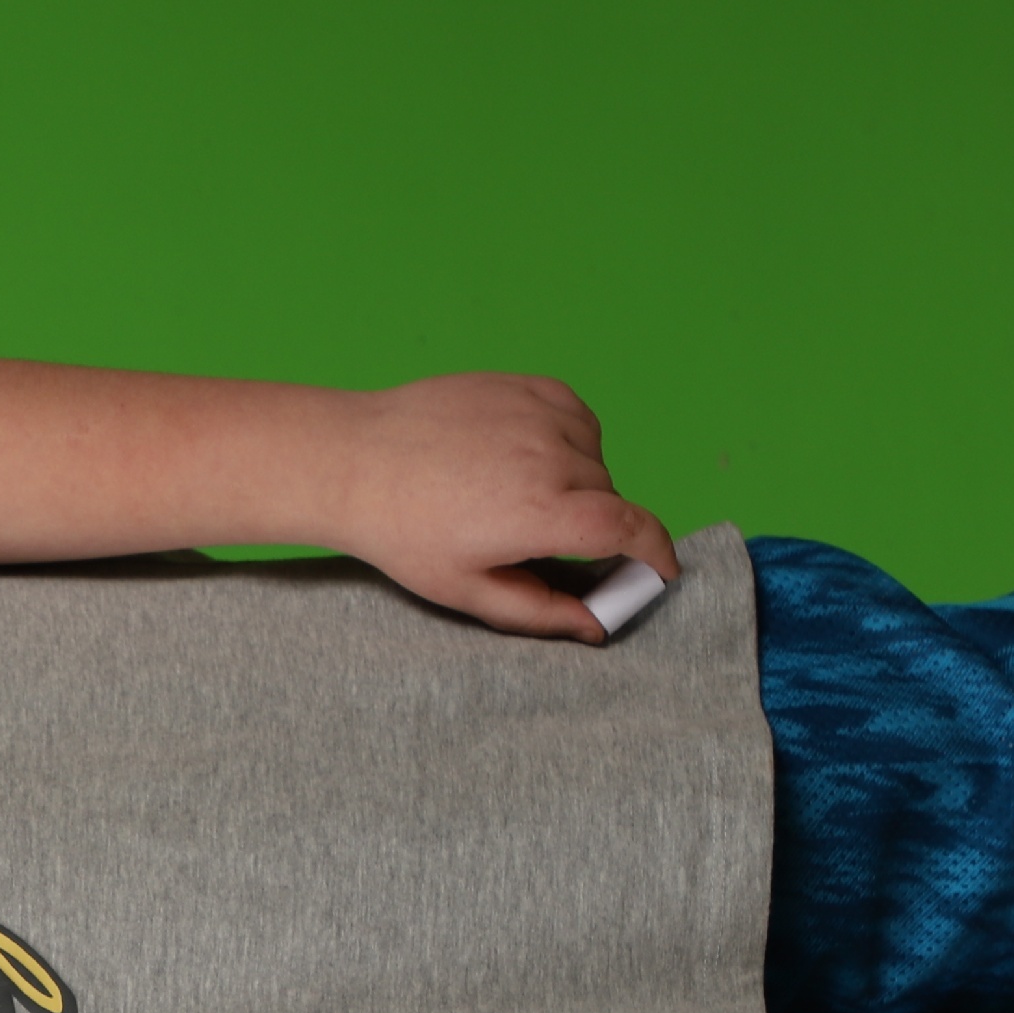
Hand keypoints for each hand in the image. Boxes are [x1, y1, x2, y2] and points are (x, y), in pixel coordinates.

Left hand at [326, 376, 675, 641]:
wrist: (353, 461)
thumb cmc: (402, 531)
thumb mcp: (467, 590)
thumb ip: (540, 612)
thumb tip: (596, 626)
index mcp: (542, 513)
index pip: (633, 529)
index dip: (657, 552)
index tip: (661, 569)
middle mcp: (551, 457)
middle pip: (609, 497)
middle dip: (591, 523)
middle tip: (537, 538)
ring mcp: (539, 414)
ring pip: (595, 456)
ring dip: (578, 479)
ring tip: (518, 494)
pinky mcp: (525, 386)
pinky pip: (578, 416)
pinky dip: (569, 438)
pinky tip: (526, 455)